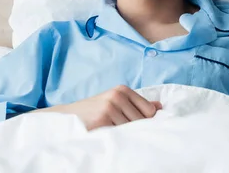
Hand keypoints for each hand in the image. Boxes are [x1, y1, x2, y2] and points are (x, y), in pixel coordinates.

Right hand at [32, 85, 161, 130]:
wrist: (68, 117)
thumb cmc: (94, 112)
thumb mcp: (115, 103)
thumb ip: (137, 104)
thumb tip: (160, 107)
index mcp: (123, 90)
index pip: (149, 111)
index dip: (145, 121)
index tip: (134, 125)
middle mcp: (117, 95)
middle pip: (142, 121)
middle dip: (134, 129)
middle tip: (118, 129)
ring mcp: (110, 106)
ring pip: (132, 129)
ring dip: (125, 134)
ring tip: (111, 131)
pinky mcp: (103, 119)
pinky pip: (120, 134)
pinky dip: (116, 138)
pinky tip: (107, 134)